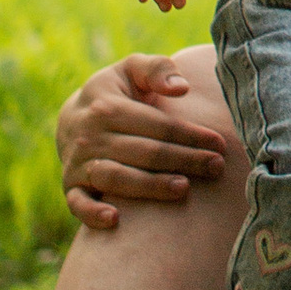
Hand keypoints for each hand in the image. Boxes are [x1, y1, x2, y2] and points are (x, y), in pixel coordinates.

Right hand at [56, 55, 236, 231]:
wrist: (71, 117)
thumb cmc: (116, 93)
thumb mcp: (132, 69)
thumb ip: (158, 69)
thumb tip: (182, 88)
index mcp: (108, 106)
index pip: (157, 125)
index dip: (190, 135)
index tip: (220, 144)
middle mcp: (91, 136)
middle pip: (144, 152)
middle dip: (183, 160)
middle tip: (216, 167)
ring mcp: (79, 163)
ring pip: (117, 178)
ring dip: (150, 186)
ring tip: (184, 188)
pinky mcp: (71, 186)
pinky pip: (77, 204)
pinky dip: (92, 214)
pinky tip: (116, 220)